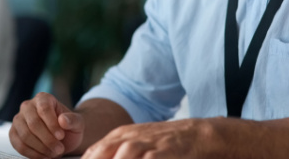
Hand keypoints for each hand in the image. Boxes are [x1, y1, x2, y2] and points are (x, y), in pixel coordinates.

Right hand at [10, 92, 84, 158]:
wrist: (62, 137)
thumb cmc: (69, 127)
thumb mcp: (78, 123)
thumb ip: (73, 120)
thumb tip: (63, 120)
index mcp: (43, 98)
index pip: (44, 109)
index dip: (52, 124)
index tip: (61, 136)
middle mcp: (28, 106)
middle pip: (33, 123)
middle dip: (47, 140)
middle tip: (59, 149)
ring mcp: (18, 120)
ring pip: (25, 135)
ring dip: (40, 148)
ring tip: (53, 153)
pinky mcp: (14, 133)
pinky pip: (19, 145)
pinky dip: (32, 154)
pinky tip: (44, 156)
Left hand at [81, 119, 205, 158]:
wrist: (194, 135)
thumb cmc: (162, 143)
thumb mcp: (136, 141)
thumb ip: (115, 150)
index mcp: (120, 135)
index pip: (94, 151)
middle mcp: (130, 138)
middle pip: (104, 151)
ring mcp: (146, 144)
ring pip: (124, 154)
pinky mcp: (161, 152)